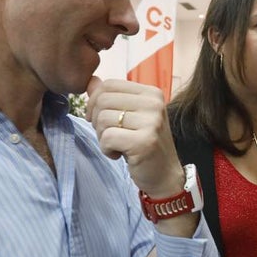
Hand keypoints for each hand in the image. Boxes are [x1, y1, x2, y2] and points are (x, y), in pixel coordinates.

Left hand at [86, 77, 182, 197]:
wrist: (165, 176)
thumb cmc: (144, 145)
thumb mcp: (129, 117)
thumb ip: (111, 98)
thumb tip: (91, 81)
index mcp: (151, 93)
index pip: (109, 84)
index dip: (95, 101)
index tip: (99, 119)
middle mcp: (154, 104)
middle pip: (103, 100)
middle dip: (96, 121)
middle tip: (108, 136)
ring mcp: (152, 122)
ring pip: (103, 119)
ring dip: (102, 136)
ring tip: (117, 145)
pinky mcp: (144, 141)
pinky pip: (107, 137)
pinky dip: (106, 149)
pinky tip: (119, 155)